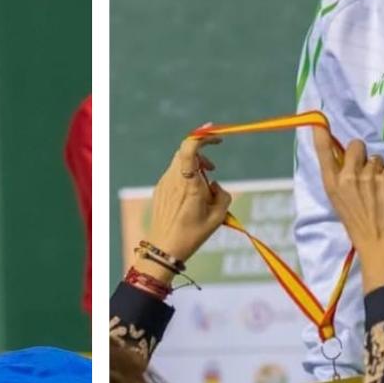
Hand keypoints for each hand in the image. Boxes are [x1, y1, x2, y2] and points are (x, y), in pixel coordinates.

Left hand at [138, 135, 231, 285]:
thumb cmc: (192, 234)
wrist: (163, 248)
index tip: (215, 135)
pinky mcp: (160, 189)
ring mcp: (164, 183)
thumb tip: (215, 184)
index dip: (202, 136)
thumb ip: (223, 195)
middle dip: (202, 151)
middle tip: (214, 166)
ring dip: (195, 164)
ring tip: (206, 181)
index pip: (189, 148)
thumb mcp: (218, 217)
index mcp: (189, 183)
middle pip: (185, 150)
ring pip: (180, 161)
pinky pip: (174, 173)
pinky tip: (193, 192)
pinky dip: (186, 174)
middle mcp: (174, 179)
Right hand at [311, 128, 383, 293]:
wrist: (379, 244)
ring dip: (379, 169)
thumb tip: (346, 157)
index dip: (322, 135)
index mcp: (331, 183)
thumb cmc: (358, 225)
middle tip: (366, 172)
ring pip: (376, 157)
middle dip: (362, 154)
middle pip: (356, 145)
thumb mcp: (340, 201)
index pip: (323, 152)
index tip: (320, 120)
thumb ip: (341, 178)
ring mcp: (367, 177)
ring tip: (379, 190)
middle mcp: (347, 177)